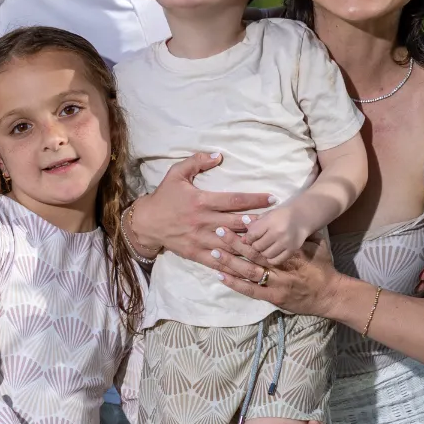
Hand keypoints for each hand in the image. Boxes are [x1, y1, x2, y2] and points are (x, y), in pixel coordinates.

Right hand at [127, 153, 272, 263]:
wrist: (146, 223)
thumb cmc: (164, 196)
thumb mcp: (176, 173)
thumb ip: (197, 162)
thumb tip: (219, 155)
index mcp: (202, 201)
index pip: (234, 200)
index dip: (254, 199)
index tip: (272, 198)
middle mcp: (204, 221)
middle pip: (237, 224)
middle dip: (259, 224)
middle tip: (278, 225)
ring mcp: (201, 239)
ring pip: (231, 245)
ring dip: (250, 248)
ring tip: (269, 250)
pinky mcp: (196, 254)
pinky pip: (218, 261)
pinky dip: (233, 265)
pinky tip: (247, 268)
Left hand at [210, 231, 340, 318]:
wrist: (330, 295)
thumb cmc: (324, 269)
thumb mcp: (318, 245)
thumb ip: (305, 234)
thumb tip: (296, 219)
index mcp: (292, 252)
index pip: (268, 240)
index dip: (252, 230)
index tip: (239, 220)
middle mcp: (282, 267)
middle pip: (254, 253)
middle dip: (235, 242)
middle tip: (218, 230)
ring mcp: (277, 284)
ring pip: (249, 271)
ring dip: (230, 261)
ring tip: (213, 251)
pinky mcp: (273, 298)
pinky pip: (250, 290)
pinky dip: (235, 283)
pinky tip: (221, 276)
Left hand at [241, 202, 310, 266]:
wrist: (302, 216)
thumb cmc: (281, 215)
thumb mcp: (267, 215)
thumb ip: (254, 226)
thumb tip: (243, 240)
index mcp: (270, 221)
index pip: (252, 235)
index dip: (249, 238)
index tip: (251, 237)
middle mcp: (278, 232)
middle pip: (258, 246)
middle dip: (255, 245)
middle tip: (259, 242)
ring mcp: (286, 243)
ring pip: (266, 255)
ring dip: (263, 252)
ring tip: (266, 247)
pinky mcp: (292, 250)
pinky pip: (276, 260)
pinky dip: (272, 258)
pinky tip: (272, 252)